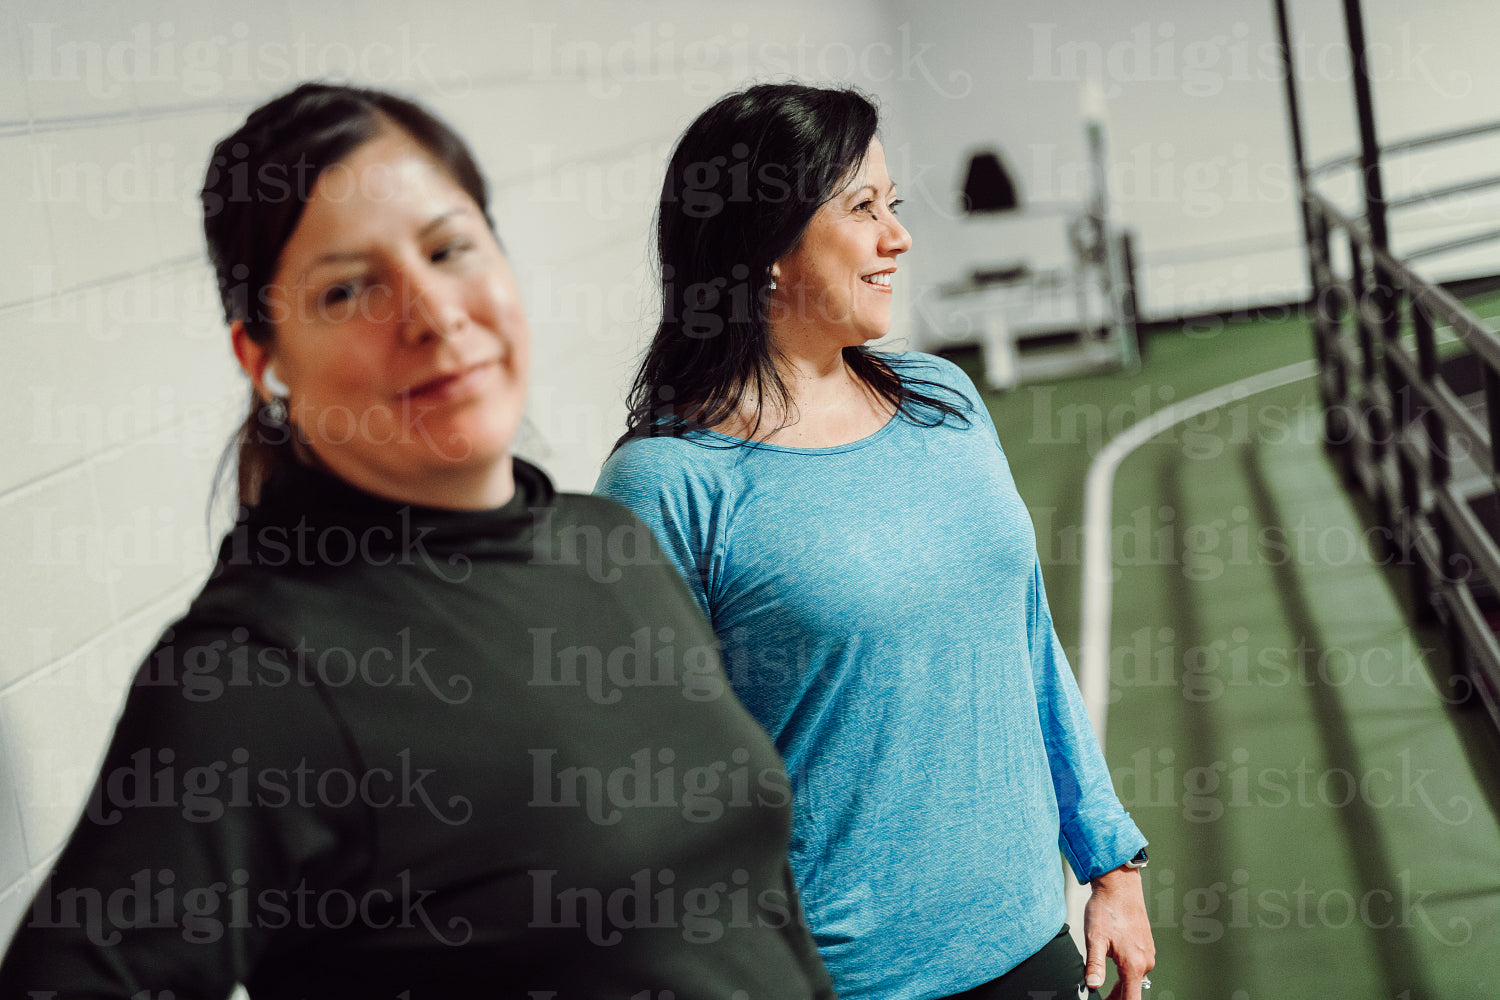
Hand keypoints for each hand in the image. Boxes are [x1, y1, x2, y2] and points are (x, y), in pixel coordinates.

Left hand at [1083, 865, 1154, 999]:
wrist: (1120, 886)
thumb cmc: (1106, 909)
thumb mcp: (1095, 939)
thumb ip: (1095, 966)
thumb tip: (1093, 986)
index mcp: (1133, 965)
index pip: (1132, 999)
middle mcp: (1145, 962)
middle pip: (1132, 992)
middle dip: (1117, 998)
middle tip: (1101, 999)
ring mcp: (1147, 954)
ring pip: (1134, 979)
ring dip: (1121, 987)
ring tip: (1104, 990)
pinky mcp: (1146, 946)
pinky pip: (1137, 967)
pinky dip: (1126, 974)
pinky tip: (1113, 971)